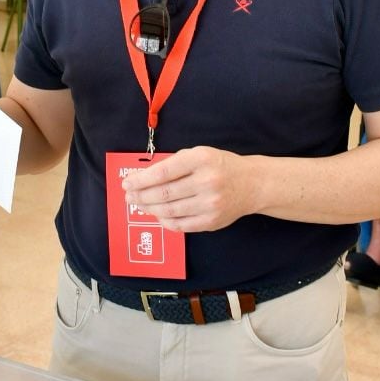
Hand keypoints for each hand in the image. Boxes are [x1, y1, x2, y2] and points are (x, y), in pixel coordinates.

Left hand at [121, 146, 258, 232]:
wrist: (252, 184)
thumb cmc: (220, 166)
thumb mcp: (199, 154)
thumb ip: (174, 164)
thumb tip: (144, 178)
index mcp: (201, 159)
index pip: (163, 172)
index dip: (141, 180)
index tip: (127, 183)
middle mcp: (206, 181)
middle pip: (164, 193)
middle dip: (141, 195)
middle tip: (129, 196)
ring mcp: (210, 204)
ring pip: (169, 211)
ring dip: (149, 209)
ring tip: (140, 204)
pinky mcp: (211, 221)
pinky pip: (180, 225)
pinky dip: (165, 221)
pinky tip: (157, 215)